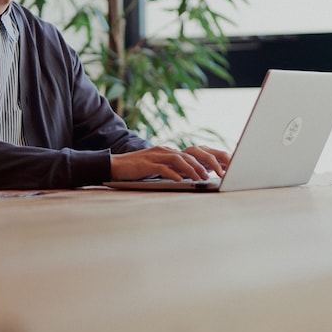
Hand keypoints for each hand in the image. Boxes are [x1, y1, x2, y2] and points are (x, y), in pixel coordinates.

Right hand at [110, 145, 230, 182]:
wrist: (114, 165)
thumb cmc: (137, 170)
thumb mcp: (157, 168)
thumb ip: (171, 169)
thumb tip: (186, 177)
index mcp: (168, 152)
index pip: (191, 154)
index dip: (205, 161)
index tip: (217, 170)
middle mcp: (164, 151)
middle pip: (188, 155)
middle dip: (204, 165)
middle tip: (215, 175)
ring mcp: (155, 156)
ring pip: (178, 160)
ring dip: (192, 169)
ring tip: (201, 178)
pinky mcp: (146, 164)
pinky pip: (162, 168)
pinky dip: (173, 174)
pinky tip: (180, 181)